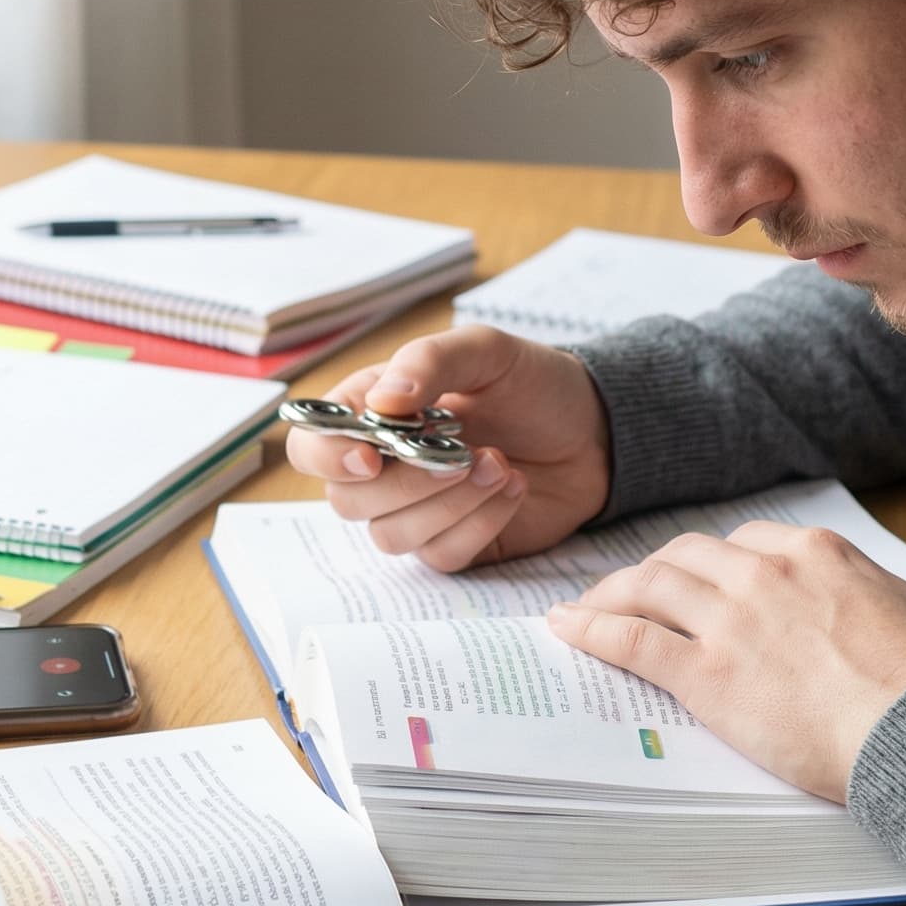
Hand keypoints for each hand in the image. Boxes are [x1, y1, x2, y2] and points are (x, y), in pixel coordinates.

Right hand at [284, 325, 610, 570]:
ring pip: (392, 536)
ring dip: (448, 504)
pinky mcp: (454, 543)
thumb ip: (428, 363)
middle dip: (407, 483)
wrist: (593, 429)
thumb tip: (382, 401)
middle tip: (465, 454)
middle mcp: (383, 467)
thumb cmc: (531, 382)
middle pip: (347, 501)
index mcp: (373, 412)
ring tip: (501, 465)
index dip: (327, 458)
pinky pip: (442, 555)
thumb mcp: (484, 351)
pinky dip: (480, 524)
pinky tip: (514, 488)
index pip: (312, 445)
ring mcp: (416, 510)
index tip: (372, 457)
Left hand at [547, 523, 905, 800]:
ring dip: (612, 593)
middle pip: (689, 555)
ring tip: (584, 607)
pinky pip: (631, 640)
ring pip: (651, 587)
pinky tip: (566, 629)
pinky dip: (592, 630)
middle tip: (633, 590)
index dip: (717, 561)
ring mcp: (732, 620)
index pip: (748, 543)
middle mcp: (766, 574)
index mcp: (819, 556)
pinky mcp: (706, 673)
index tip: (701, 576)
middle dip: (656, 570)